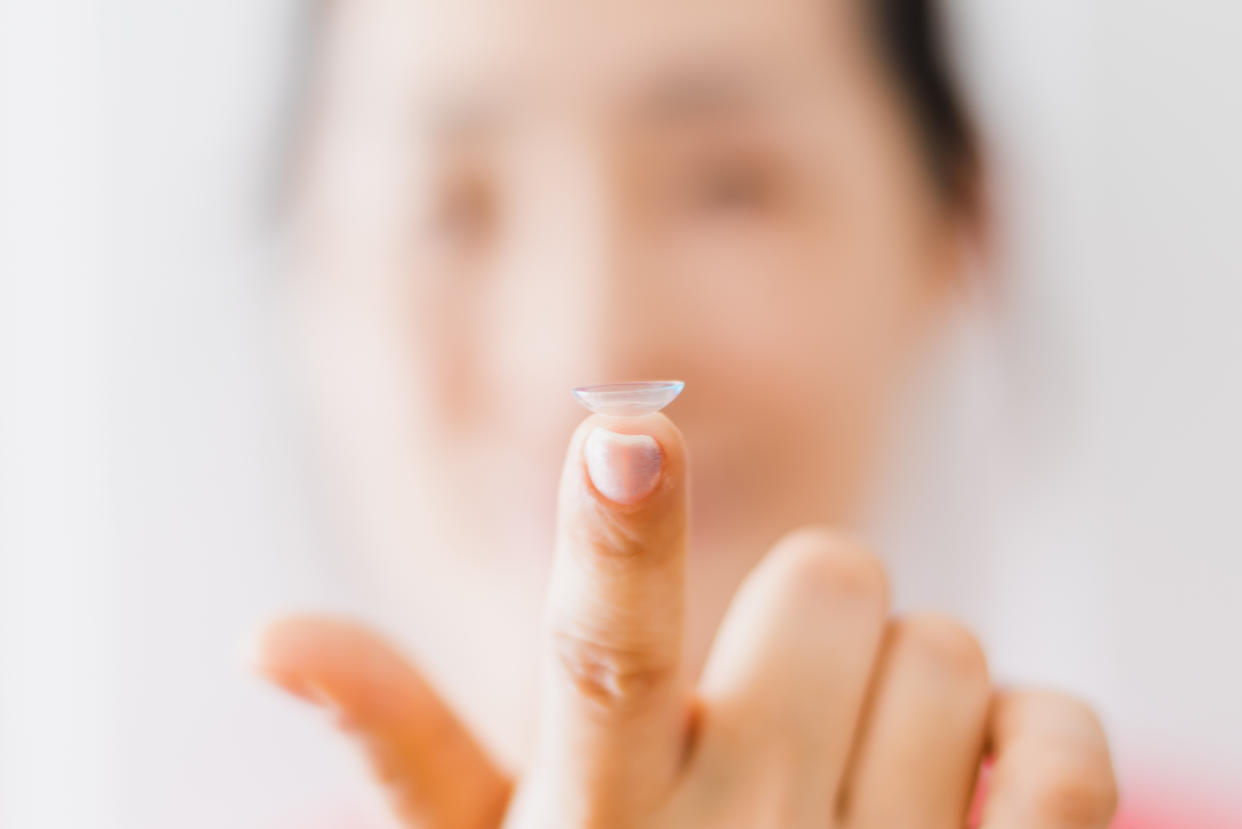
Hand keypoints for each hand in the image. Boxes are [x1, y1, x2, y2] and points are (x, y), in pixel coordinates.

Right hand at [255, 413, 1117, 827]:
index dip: (610, 540)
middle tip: (781, 696)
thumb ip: (401, 739)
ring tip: (852, 768)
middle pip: (833, 579)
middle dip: (811, 615)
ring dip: (908, 685)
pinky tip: (967, 794)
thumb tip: (270, 633)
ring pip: (949, 647)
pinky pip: (1063, 745)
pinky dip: (1033, 739)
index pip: (598, 661)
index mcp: (601, 820)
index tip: (622, 435)